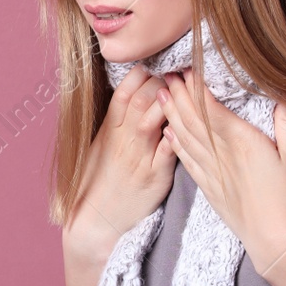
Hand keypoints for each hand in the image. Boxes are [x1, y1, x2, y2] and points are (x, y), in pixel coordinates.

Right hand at [63, 65, 176, 258]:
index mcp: (108, 130)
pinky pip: (169, 148)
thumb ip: (116, 122)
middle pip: (142, 98)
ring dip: (172, 101)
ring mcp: (140, 157)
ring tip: (187, 90)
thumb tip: (133, 96)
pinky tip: (190, 122)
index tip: (155, 65)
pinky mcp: (156, 176)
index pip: (124, 91)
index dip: (141, 74)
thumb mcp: (99, 147)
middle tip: (177, 73)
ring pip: (156, 117)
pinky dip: (179, 133)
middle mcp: (123, 140)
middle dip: (161, 80)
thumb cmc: (98, 183)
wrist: (95, 221)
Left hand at [156, 66, 285, 276]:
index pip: (210, 109)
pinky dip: (175, 143)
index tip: (187, 71)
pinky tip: (167, 132)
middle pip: (192, 119)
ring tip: (161, 96)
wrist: (272, 238)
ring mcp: (211, 171)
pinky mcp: (207, 187)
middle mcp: (220, 154)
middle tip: (166, 76)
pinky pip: (186, 160)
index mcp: (241, 142)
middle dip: (178, 96)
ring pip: (185, 137)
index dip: (196, 89)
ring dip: (171, 115)